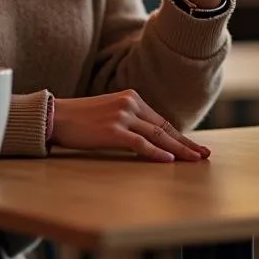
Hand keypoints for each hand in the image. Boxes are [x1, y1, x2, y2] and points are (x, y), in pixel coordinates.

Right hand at [51, 91, 210, 162]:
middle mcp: (131, 103)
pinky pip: (140, 144)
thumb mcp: (110, 113)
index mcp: (132, 98)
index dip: (180, 136)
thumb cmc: (80, 119)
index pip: (162, 121)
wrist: (54, 116)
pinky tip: (169, 160)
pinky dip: (156, 153)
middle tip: (204, 155)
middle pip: (165, 128)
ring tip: (194, 160)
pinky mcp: (113, 130)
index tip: (195, 147)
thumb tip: (150, 139)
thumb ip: (130, 121)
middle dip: (186, 143)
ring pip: (158, 136)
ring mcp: (122, 116)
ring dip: (178, 150)